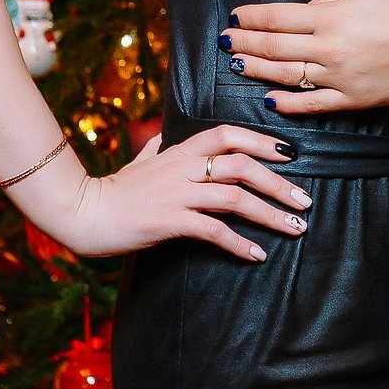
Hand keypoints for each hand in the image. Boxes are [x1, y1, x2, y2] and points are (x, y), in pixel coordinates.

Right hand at [62, 125, 311, 261]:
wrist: (84, 213)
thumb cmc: (116, 189)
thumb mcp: (142, 159)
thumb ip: (160, 147)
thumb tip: (167, 136)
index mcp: (181, 150)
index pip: (230, 134)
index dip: (263, 140)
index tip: (290, 154)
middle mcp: (183, 167)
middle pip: (243, 165)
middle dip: (279, 183)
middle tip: (304, 202)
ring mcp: (177, 193)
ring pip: (235, 197)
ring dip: (270, 214)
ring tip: (294, 228)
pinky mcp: (169, 221)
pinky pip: (213, 230)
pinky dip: (239, 243)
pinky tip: (256, 254)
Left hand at [224, 0, 388, 116]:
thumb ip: (332, 1)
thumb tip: (307, 12)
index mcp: (333, 17)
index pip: (279, 17)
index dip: (253, 17)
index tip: (236, 17)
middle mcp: (330, 48)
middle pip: (275, 46)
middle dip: (246, 42)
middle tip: (225, 42)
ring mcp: (340, 77)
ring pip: (287, 76)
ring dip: (259, 70)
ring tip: (239, 65)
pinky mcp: (353, 100)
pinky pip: (312, 104)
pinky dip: (288, 103)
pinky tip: (269, 100)